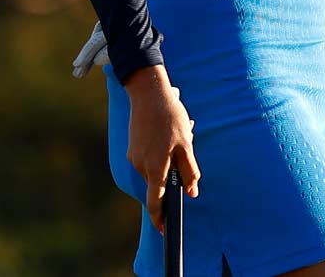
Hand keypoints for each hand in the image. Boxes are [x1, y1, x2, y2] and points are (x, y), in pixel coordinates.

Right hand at [125, 71, 201, 231]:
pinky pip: (148, 161)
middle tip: (183, 152)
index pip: (156, 202)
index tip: (164, 230)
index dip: (160, 218)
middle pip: (157, 185)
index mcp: (156, 167)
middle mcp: (142, 166)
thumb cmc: (170, 117)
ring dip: (166, 163)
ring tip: (176, 138)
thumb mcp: (186, 143)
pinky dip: (159, 155)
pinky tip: (165, 135)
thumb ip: (189, 171)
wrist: (147, 93)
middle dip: (170, 178)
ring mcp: (135, 158)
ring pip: (154, 171)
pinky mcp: (132, 149)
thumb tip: (192, 193)